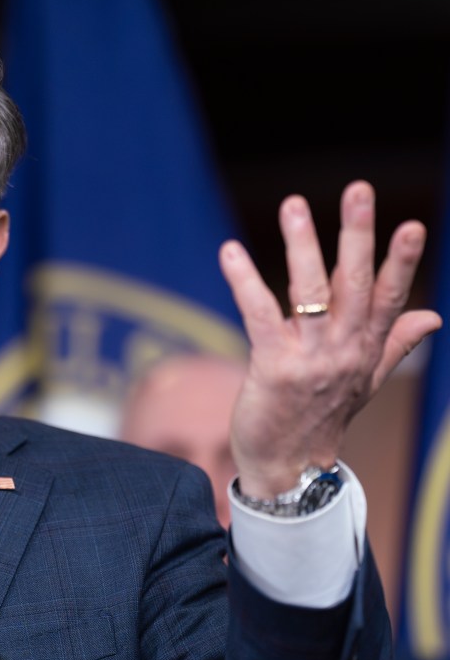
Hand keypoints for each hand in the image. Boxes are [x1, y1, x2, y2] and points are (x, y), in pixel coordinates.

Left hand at [219, 180, 441, 497]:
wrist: (288, 469)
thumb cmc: (321, 418)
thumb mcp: (364, 380)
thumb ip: (395, 343)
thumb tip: (434, 316)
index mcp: (365, 347)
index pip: (389, 297)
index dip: (402, 260)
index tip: (413, 224)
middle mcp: (344, 349)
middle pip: (354, 283)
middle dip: (357, 235)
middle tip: (358, 190)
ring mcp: (310, 359)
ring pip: (310, 293)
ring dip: (302, 246)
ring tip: (294, 205)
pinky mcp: (274, 368)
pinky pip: (259, 316)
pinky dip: (245, 281)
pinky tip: (230, 250)